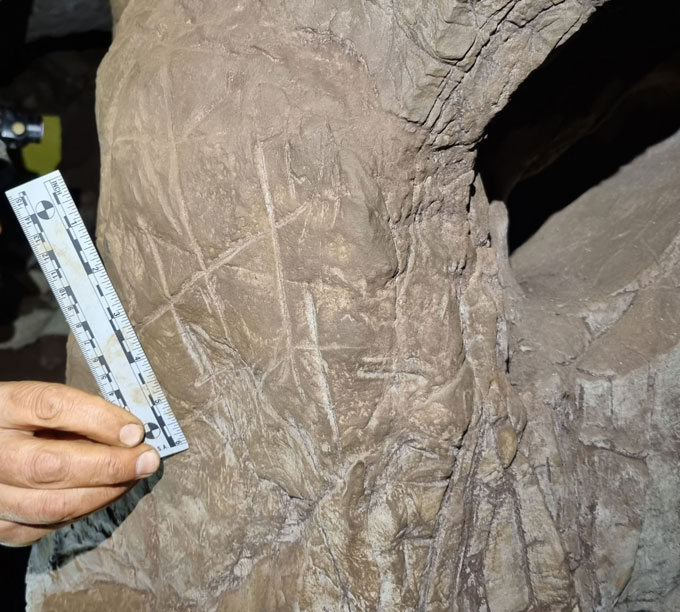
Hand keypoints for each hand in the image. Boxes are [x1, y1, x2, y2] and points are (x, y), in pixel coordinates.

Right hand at [0, 381, 159, 545]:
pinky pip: (45, 526)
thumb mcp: (37, 403)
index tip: (136, 431)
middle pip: (50, 465)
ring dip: (104, 493)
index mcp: (2, 406)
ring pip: (51, 505)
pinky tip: (105, 493)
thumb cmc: (17, 421)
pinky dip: (84, 510)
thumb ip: (75, 413)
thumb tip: (129, 433)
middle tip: (148, 460)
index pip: (50, 407)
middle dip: (109, 466)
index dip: (98, 419)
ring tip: (134, 477)